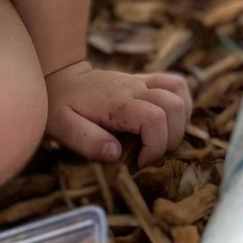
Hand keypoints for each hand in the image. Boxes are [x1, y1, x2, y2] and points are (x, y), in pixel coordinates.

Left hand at [44, 62, 191, 168]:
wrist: (60, 79)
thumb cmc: (60, 106)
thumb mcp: (62, 127)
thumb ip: (87, 140)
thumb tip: (115, 154)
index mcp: (117, 102)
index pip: (154, 118)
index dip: (155, 146)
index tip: (140, 163)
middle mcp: (135, 88)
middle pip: (174, 106)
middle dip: (171, 138)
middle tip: (150, 155)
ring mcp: (142, 82)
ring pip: (180, 92)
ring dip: (180, 122)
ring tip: (160, 140)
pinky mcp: (146, 81)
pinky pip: (177, 84)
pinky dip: (182, 104)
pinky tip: (168, 123)